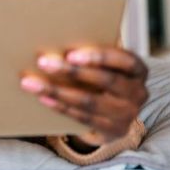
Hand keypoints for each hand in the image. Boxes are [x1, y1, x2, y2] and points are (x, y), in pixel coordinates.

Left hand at [20, 46, 147, 145]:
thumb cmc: (104, 75)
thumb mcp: (107, 63)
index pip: (124, 60)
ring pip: (89, 102)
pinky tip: (43, 97)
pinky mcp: (113, 130)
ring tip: (32, 83)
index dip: (98, 56)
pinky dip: (60, 106)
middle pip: (105, 81)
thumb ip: (91, 52)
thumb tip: (56, 39)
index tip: (70, 54)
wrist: (116, 112)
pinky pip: (83, 117)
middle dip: (71, 71)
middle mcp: (138, 92)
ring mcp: (127, 114)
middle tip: (43, 62)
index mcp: (138, 70)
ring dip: (57, 91)